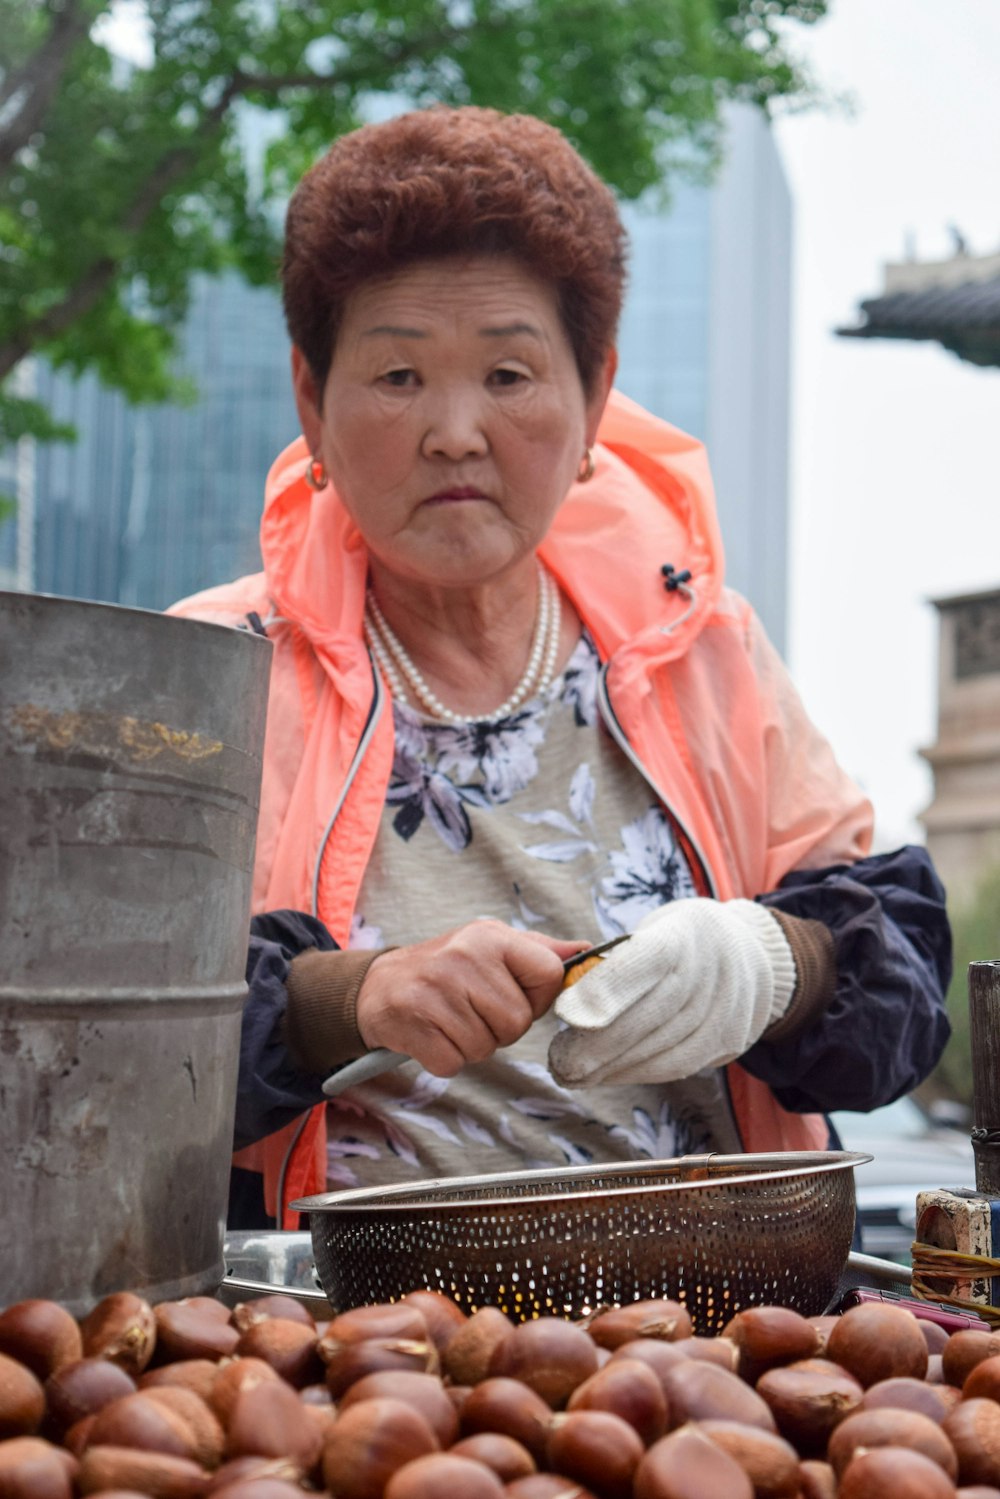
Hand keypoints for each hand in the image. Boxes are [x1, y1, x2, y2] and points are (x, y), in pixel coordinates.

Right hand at [356, 920, 583, 1075]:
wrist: (378, 986)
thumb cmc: (447, 970)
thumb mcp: (491, 947)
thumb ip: (539, 951)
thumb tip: (587, 951)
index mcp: (490, 936)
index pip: (549, 974)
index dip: (536, 997)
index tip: (511, 995)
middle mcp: (464, 957)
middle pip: (518, 1021)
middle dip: (499, 1028)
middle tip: (472, 1012)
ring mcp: (436, 990)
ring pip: (486, 1047)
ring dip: (471, 1044)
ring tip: (450, 1021)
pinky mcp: (413, 1023)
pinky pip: (454, 1063)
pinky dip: (445, 1059)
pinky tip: (432, 1035)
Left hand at [547, 898, 796, 1087]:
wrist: (745, 954)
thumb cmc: (676, 941)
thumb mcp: (648, 931)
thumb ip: (608, 960)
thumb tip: (560, 989)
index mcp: (685, 931)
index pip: (646, 960)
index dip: (607, 990)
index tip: (566, 1015)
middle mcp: (713, 967)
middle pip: (653, 1013)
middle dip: (600, 1044)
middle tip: (559, 1061)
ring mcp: (727, 1007)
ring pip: (666, 1047)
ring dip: (614, 1067)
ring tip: (573, 1074)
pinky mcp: (730, 1040)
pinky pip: (679, 1064)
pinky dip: (637, 1072)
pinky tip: (607, 1074)